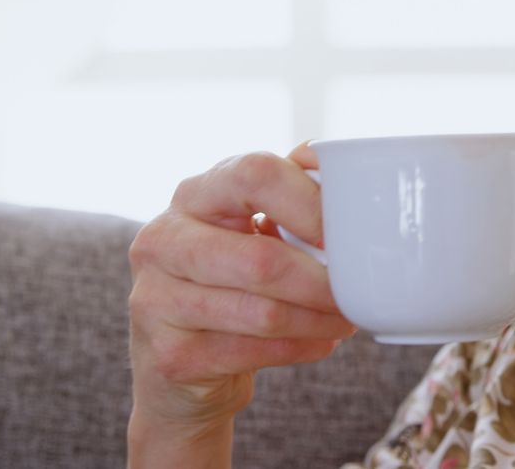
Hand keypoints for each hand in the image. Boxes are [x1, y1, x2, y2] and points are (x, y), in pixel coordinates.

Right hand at [126, 142, 355, 466]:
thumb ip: (286, 190)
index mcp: (194, 195)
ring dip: (317, 320)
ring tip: (345, 319)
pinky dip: (299, 348)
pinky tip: (320, 342)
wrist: (178, 354)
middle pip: (261, 260)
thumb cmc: (230, 277)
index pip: (254, 176)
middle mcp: (164, 240)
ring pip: (261, 313)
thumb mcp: (250, 225)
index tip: (345, 233)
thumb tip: (326, 158)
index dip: (308, 203)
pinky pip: (252, 353)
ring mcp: (156, 300)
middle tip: (357, 292)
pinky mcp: (170, 355)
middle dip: (322, 282)